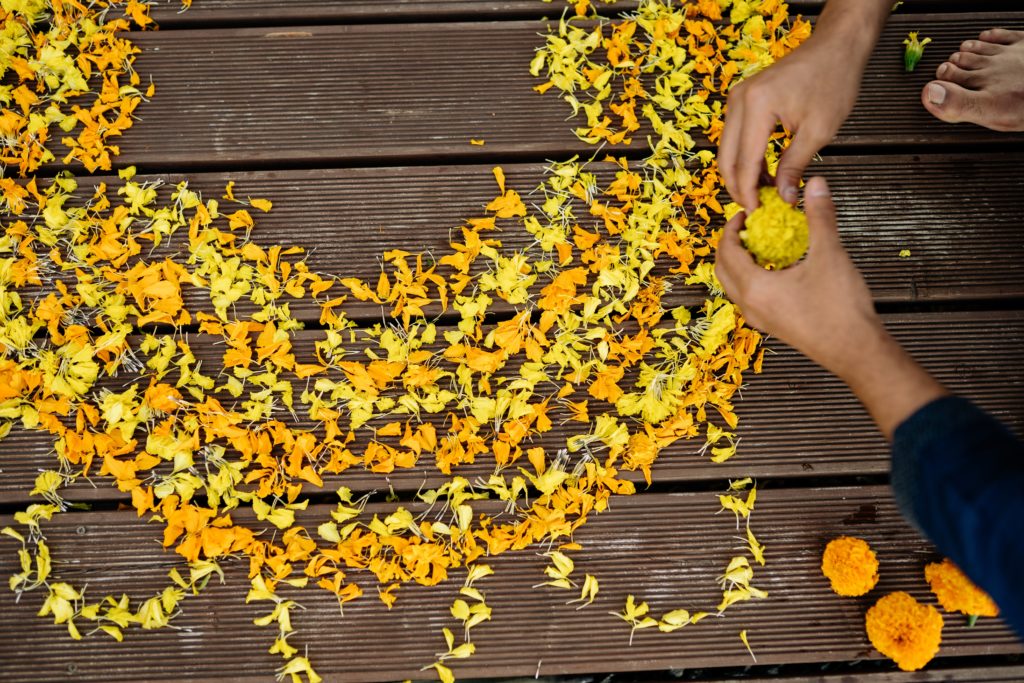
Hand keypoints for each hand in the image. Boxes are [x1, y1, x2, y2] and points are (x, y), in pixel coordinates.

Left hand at [715, 177, 879, 376]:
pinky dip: (752, 278)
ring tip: (761, 243)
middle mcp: (749, 306)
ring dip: (740, 263)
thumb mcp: (829, 255)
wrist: (857, 352)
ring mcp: (759, 320)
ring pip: (734, 286)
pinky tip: (777, 267)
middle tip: (747, 227)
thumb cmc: (841, 307)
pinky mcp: (772, 326)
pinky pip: (750, 297)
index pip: (727, 252)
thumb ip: (819, 216)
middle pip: (723, 270)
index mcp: (754, 288)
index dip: (731, 228)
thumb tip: (815, 183)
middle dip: (730, 245)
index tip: (745, 213)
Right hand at [718, 0, 888, 210]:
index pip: (744, 161)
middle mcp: (739, 100)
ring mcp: (737, 98)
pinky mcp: (742, 99)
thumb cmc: (833, 81)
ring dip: (741, 173)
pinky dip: (745, 157)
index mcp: (757, 106)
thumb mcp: (818, 130)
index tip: (757, 212)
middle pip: (726, 157)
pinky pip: (735, 136)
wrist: (835, 48)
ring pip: (727, 149)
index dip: (748, 191)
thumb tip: (784, 197)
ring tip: (764, 192)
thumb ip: (795, 165)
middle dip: (738, 186)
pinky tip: (763, 172)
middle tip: (756, 207)